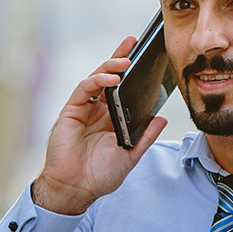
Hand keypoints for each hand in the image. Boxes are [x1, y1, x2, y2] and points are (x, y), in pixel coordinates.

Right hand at [31, 36, 167, 214]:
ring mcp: (82, 109)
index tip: (146, 56)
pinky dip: (97, 81)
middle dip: (120, 58)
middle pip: (109, 77)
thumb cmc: (99, 176)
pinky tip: (112, 79)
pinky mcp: (70, 111)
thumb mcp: (130, 155)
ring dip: (110, 67)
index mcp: (110, 118)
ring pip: (96, 79)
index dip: (132, 72)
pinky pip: (84, 89)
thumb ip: (144, 137)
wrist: (76, 190)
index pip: (122, 88)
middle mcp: (96, 110)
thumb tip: (161, 119)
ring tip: (126, 60)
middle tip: (133, 41)